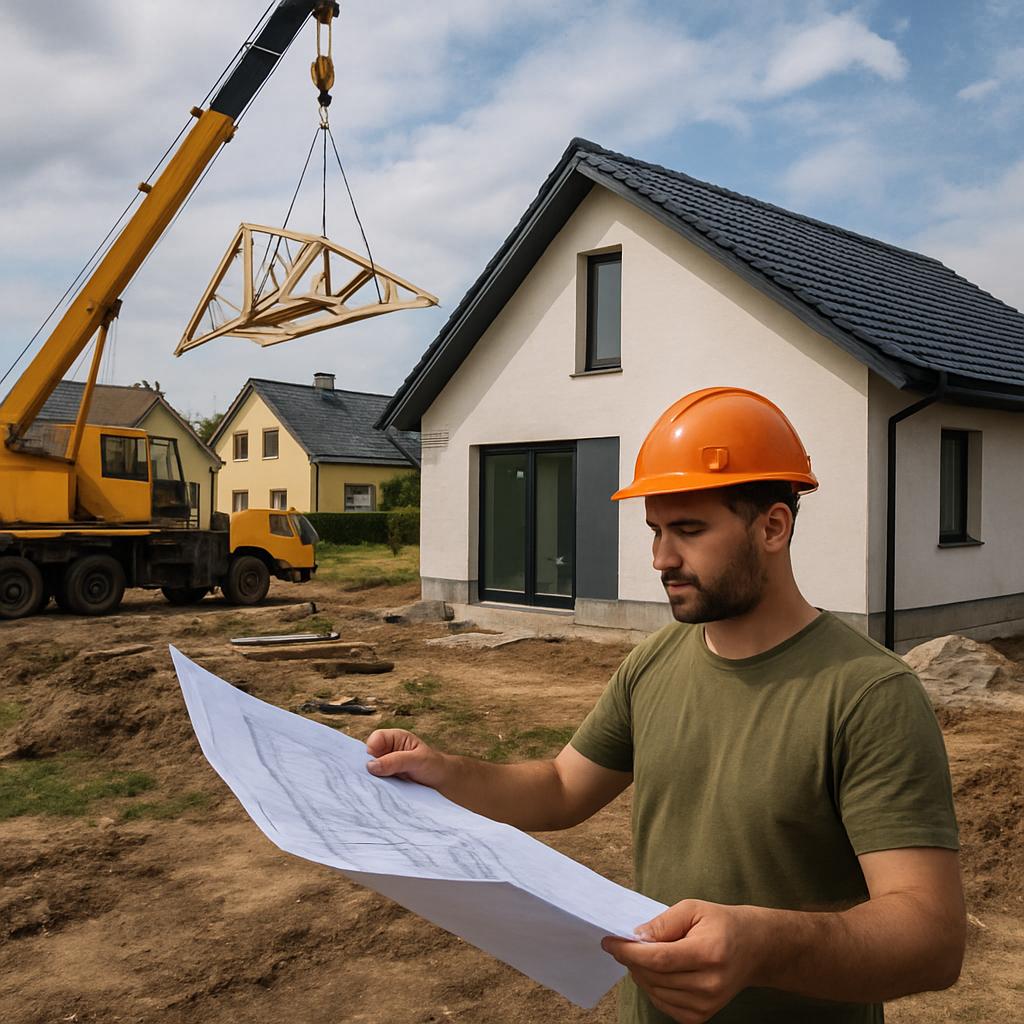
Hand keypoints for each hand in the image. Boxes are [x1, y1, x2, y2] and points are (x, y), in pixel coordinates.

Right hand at [365, 728, 449, 788]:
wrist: (442, 783)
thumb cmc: (433, 765)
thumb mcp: (417, 760)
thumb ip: (396, 761)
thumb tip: (371, 766)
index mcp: (394, 739)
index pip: (376, 739)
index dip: (372, 750)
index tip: (374, 764)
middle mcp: (387, 751)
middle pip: (368, 756)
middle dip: (369, 767)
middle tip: (374, 778)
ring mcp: (385, 767)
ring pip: (370, 771)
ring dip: (372, 779)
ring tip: (381, 787)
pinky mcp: (385, 782)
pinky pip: (375, 783)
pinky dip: (376, 788)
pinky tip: (381, 793)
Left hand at [601, 900, 764, 1023]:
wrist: (754, 948)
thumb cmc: (722, 924)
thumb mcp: (693, 909)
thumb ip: (663, 923)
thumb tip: (635, 936)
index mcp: (709, 953)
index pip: (660, 958)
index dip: (630, 952)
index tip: (609, 942)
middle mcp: (710, 984)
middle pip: (655, 977)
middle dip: (631, 960)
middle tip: (621, 944)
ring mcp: (708, 1004)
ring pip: (656, 993)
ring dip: (640, 974)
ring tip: (639, 955)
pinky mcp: (703, 1016)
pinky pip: (665, 1005)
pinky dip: (653, 988)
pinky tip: (655, 972)